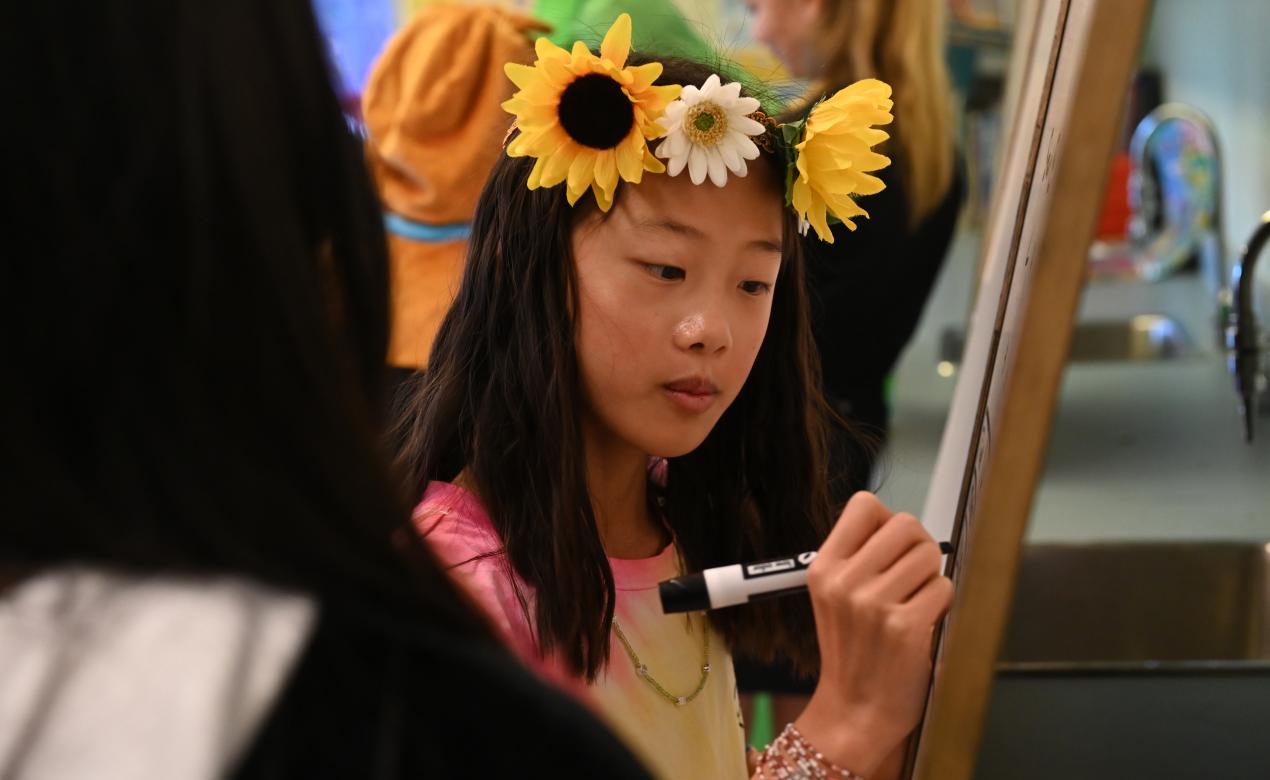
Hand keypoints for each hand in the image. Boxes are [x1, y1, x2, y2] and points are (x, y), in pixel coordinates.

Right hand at [793, 492, 952, 777]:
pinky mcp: (906, 627)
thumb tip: (905, 527)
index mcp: (824, 567)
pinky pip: (944, 588)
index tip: (890, 548)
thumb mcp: (833, 596)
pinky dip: (942, 604)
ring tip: (916, 602)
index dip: (887, 521)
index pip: (864, 505)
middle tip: (913, 575)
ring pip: (929, 554)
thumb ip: (859, 557)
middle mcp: (845, 582)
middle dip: (918, 546)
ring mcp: (874, 605)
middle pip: (905, 524)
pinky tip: (924, 623)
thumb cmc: (853, 651)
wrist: (855, 710)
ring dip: (932, 577)